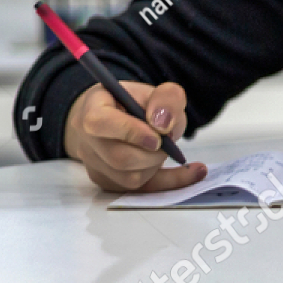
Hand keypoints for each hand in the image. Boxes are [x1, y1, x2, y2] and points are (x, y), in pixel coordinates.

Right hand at [63, 80, 206, 192]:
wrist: (120, 120)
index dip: (130, 132)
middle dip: (153, 153)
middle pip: (118, 158)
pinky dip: (173, 181)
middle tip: (167, 142)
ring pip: (129, 178)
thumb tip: (163, 124)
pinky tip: (195, 171)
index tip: (157, 136)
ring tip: (165, 148)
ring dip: (157, 165)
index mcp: (91, 110)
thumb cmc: (134, 104)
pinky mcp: (110, 183)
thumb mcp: (155, 91)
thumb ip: (166, 98)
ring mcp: (95, 166)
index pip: (99, 124)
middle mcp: (87, 141)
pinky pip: (142, 191)